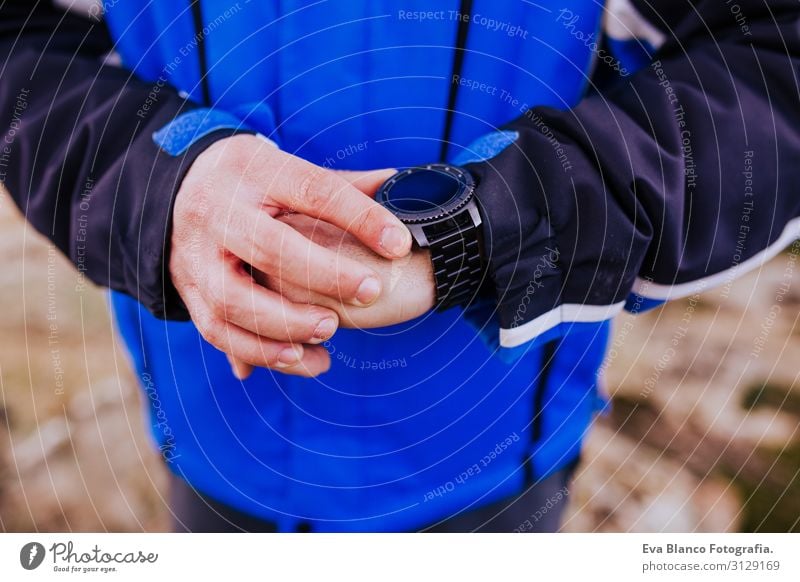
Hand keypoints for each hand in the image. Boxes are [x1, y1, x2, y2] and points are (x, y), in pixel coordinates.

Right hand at [169, 134, 410, 376]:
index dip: (360, 217)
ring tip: (329, 332)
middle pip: (268, 247)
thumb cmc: (249, 180)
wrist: (175, 190)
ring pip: (233, 300)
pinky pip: (217, 331)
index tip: (399, 244)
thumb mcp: (287, 166)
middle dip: (323, 275)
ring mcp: (196, 255)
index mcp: (254, 171)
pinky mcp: (188, 291)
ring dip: (286, 324)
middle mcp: (219, 212)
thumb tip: (397, 183)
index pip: (313, 190)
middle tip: (369, 292)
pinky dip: (258, 352)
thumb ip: (340, 184)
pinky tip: (299, 359)